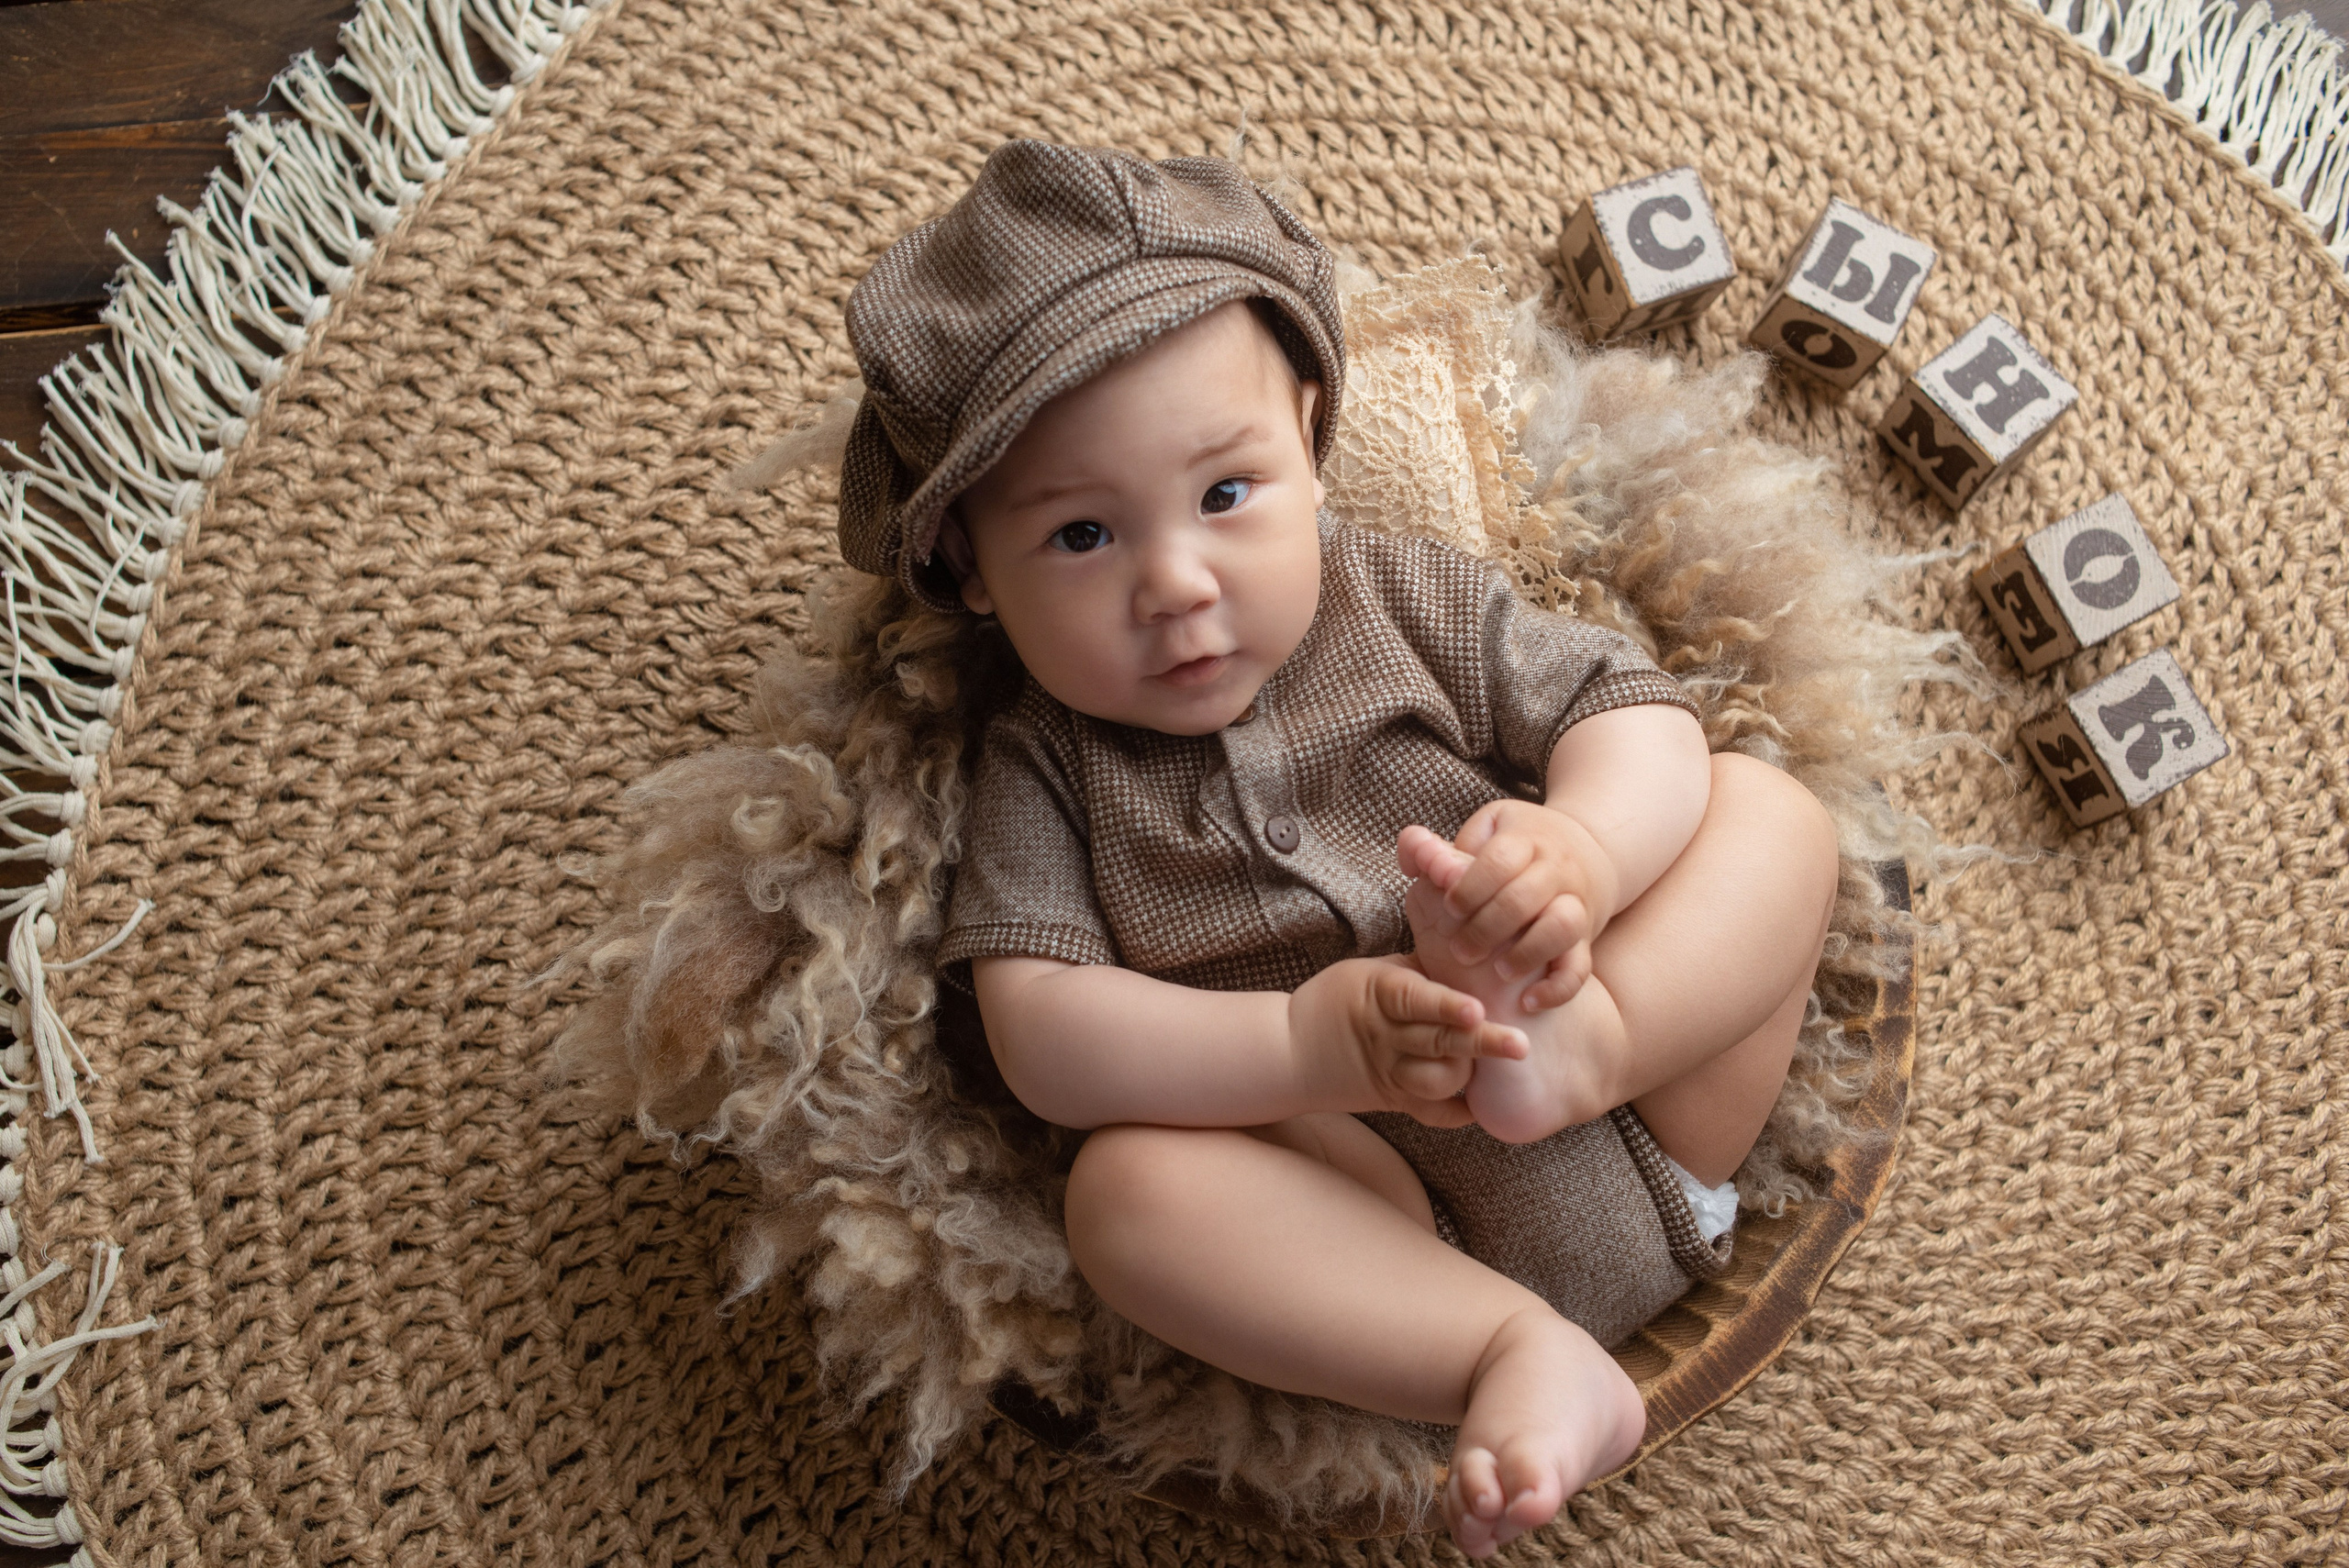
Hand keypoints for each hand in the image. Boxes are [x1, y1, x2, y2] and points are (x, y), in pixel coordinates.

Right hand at [1289, 955, 1528, 1125]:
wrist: (1290, 1051)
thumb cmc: (1338, 999)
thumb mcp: (1371, 971)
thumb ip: (1419, 969)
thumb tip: (1473, 955)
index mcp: (1379, 995)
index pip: (1414, 1001)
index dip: (1446, 1005)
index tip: (1477, 1009)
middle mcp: (1385, 1037)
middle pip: (1437, 1042)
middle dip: (1482, 1043)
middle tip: (1521, 1045)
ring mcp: (1390, 1073)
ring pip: (1437, 1080)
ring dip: (1468, 1072)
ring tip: (1497, 1061)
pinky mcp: (1395, 1100)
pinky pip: (1433, 1113)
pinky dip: (1460, 1109)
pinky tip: (1483, 1101)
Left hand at [1397, 801, 1618, 1012]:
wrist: (1589, 852)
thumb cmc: (1518, 847)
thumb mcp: (1486, 831)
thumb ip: (1442, 845)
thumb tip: (1411, 850)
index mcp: (1525, 841)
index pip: (1500, 859)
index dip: (1471, 886)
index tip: (1449, 908)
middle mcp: (1555, 870)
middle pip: (1525, 896)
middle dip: (1487, 928)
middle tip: (1460, 951)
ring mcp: (1575, 903)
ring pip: (1562, 925)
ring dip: (1527, 953)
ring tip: (1498, 971)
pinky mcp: (1585, 938)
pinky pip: (1581, 966)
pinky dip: (1558, 987)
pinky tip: (1528, 1001)